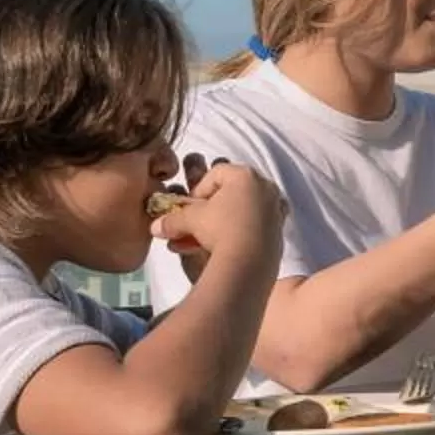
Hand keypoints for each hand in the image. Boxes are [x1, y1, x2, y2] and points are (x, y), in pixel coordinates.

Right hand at [155, 155, 284, 270]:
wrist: (250, 261)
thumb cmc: (220, 229)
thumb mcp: (191, 220)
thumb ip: (173, 219)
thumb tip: (155, 227)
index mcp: (245, 174)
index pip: (216, 172)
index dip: (198, 189)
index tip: (190, 207)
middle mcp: (265, 187)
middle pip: (231, 193)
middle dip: (209, 210)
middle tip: (196, 225)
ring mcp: (276, 208)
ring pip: (242, 211)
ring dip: (220, 224)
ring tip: (202, 242)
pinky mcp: (280, 230)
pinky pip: (254, 226)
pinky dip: (237, 234)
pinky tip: (222, 248)